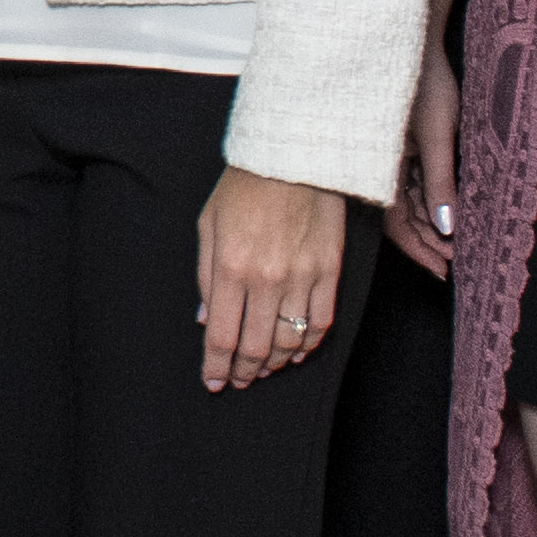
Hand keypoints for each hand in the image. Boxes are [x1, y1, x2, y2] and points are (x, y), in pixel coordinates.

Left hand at [194, 165, 348, 394]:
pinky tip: (296, 352)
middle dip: (244, 372)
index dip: (216, 366)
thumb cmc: (244, 186)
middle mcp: (267, 279)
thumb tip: (207, 320)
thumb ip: (207, 277)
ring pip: (289, 341)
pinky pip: (321, 323)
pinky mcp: (329, 270)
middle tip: (239, 380)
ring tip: (263, 368)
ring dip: (274, 363)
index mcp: (231, 267)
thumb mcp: (209, 225)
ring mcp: (302, 277)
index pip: (222, 336)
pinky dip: (308, 346)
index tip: (213, 382)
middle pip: (256, 347)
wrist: (294, 154)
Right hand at [392, 50, 461, 282]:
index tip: (443, 270)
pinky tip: (446, 211)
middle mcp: (385, 165)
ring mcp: (394, 156)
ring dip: (432, 224)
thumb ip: (440, 183)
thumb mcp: (437, 136)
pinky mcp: (404, 144)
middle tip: (454, 262)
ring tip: (455, 243)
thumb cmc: (424, 82)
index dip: (421, 250)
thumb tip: (447, 225)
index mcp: (384, 166)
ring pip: (410, 203)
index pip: (398, 223)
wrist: (415, 42)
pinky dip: (430, 201)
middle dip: (429, 242)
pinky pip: (414, 182)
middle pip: (403, 217)